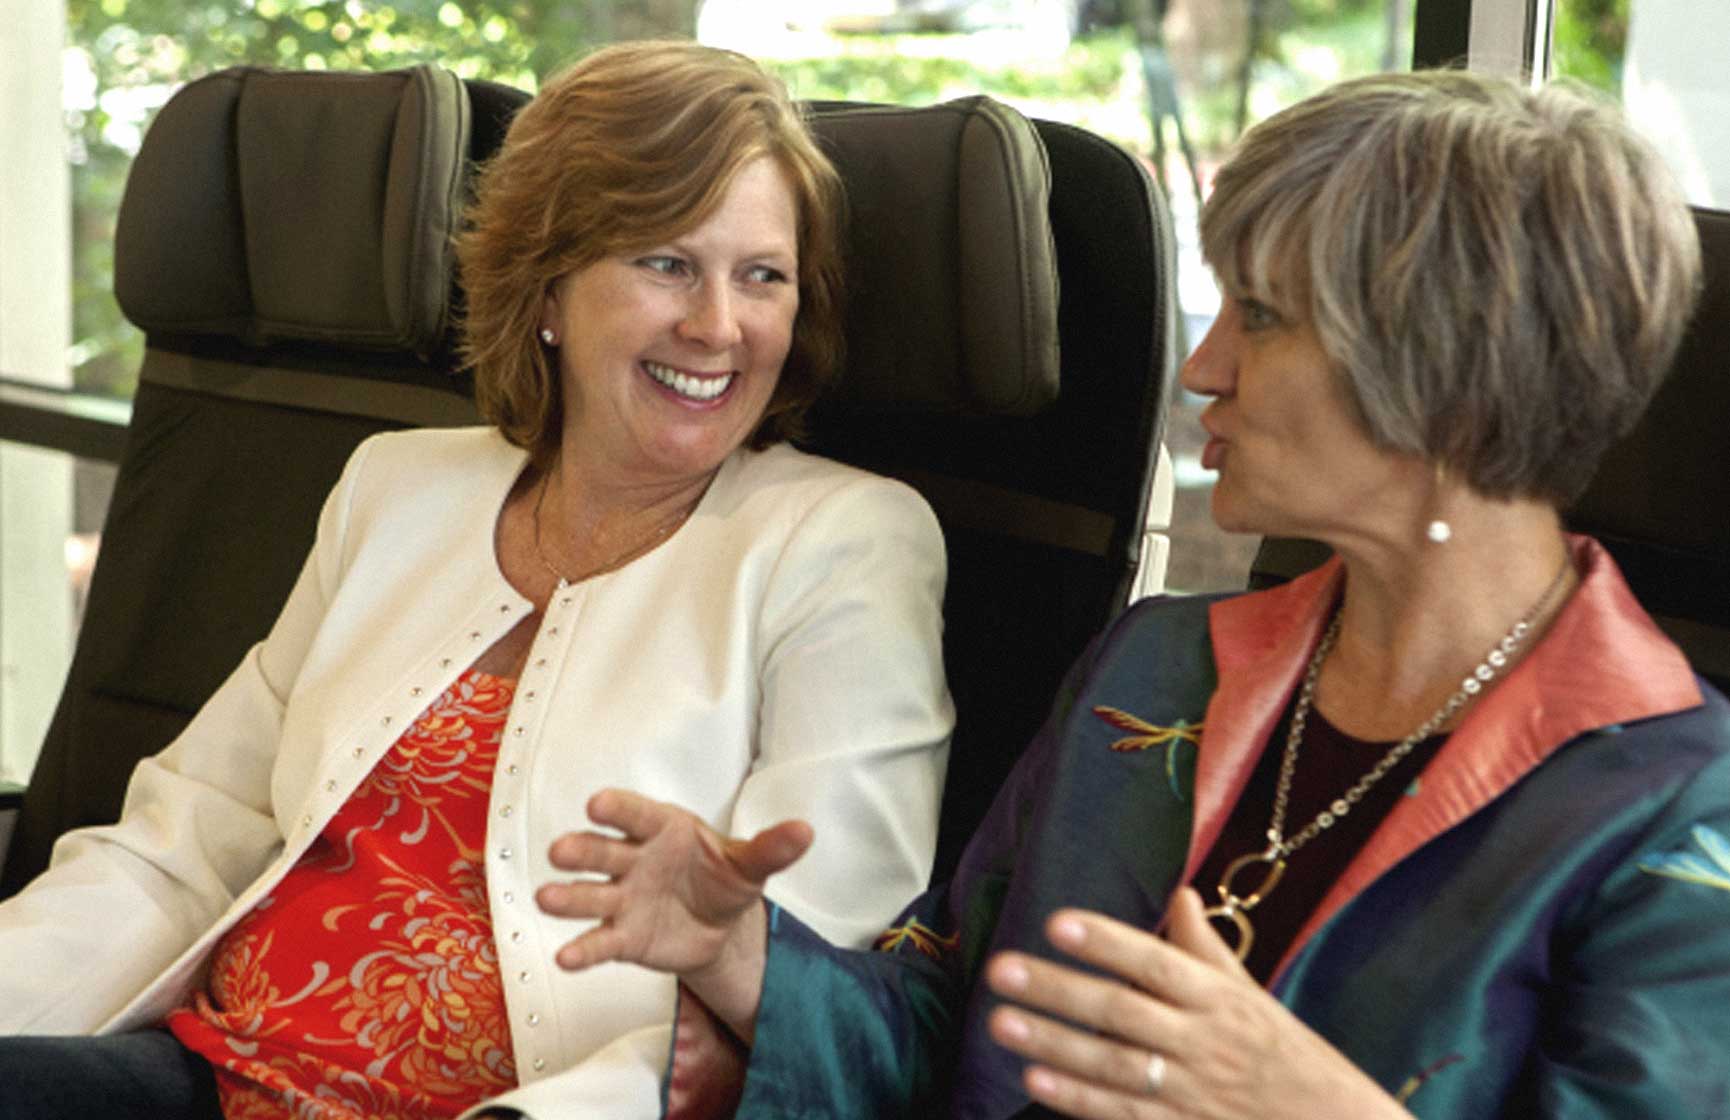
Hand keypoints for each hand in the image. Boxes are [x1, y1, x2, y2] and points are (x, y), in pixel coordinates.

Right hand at [536, 788, 812, 1038]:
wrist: (719, 925)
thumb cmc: (724, 878)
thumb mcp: (750, 864)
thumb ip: (771, 849)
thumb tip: (806, 831)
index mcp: (663, 829)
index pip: (636, 815)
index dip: (617, 809)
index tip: (597, 805)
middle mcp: (635, 859)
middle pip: (602, 852)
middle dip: (581, 850)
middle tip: (560, 851)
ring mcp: (624, 898)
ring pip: (591, 894)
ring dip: (567, 896)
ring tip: (546, 898)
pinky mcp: (622, 936)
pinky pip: (600, 941)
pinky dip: (583, 949)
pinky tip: (566, 958)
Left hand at [983, 888, 1409, 1118]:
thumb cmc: (1284, 1055)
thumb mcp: (1250, 996)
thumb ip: (1205, 949)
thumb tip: (1180, 894)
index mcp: (1219, 1000)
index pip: (1156, 963)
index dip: (1107, 942)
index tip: (1057, 921)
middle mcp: (1202, 1044)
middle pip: (1122, 1012)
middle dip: (1059, 991)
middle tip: (1002, 969)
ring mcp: (1190, 1093)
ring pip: (1113, 1066)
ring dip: (1054, 1045)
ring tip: (1001, 1022)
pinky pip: (1123, 1116)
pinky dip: (1078, 1100)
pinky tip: (1035, 1081)